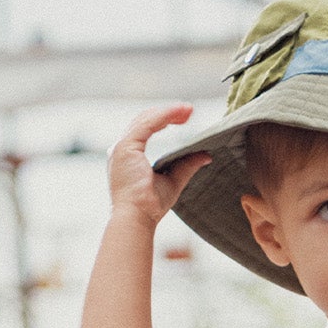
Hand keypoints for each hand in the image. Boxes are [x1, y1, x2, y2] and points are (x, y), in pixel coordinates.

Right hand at [107, 104, 209, 225]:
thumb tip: (205, 155)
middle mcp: (122, 148)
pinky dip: (165, 116)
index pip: (146, 128)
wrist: (137, 218)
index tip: (185, 118)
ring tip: (188, 110)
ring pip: (147, 118)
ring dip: (169, 112)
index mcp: (129, 155)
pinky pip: (148, 124)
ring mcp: (122, 146)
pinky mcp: (126, 146)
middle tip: (190, 111)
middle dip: (169, 113)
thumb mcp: (173, 181)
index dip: (165, 120)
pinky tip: (180, 113)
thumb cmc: (150, 207)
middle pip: (146, 120)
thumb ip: (186, 165)